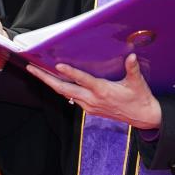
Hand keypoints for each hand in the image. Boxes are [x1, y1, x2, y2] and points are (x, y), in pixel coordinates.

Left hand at [27, 54, 161, 129]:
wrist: (143, 118)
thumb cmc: (140, 98)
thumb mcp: (137, 83)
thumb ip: (132, 69)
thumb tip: (131, 57)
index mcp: (103, 91)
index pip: (83, 80)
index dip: (70, 73)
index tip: (57, 66)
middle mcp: (92, 100)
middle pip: (64, 89)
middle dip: (46, 79)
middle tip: (32, 69)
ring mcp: (90, 106)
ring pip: (65, 94)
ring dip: (51, 84)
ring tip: (38, 73)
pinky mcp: (90, 110)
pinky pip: (72, 98)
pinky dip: (62, 90)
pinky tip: (55, 82)